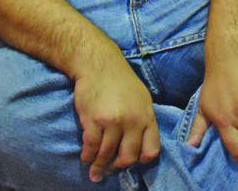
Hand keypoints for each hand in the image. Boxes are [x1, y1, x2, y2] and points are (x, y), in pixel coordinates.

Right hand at [73, 55, 160, 182]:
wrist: (99, 64)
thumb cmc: (121, 81)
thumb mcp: (142, 99)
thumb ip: (143, 121)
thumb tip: (140, 146)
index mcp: (147, 116)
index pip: (151, 149)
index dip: (141, 160)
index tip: (132, 163)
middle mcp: (133, 121)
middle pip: (129, 157)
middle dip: (119, 167)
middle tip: (111, 170)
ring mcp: (113, 122)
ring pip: (107, 154)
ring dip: (100, 166)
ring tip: (95, 172)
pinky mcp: (94, 120)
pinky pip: (91, 147)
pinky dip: (88, 156)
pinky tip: (86, 158)